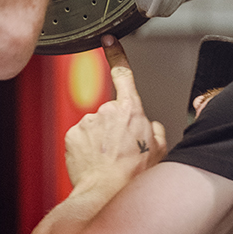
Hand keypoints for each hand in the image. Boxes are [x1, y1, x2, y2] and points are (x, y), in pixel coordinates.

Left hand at [63, 36, 166, 190]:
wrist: (107, 193)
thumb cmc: (134, 175)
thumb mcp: (160, 151)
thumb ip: (156, 130)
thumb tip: (149, 127)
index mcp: (131, 110)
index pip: (123, 74)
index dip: (117, 54)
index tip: (109, 40)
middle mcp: (107, 110)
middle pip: (111, 112)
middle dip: (115, 127)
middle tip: (122, 150)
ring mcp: (87, 121)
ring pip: (95, 126)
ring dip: (100, 139)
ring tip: (109, 160)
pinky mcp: (72, 134)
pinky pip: (81, 137)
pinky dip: (86, 148)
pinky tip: (95, 162)